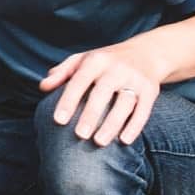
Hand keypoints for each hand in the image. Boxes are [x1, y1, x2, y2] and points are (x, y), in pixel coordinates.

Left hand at [39, 42, 164, 147]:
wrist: (147, 52)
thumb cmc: (106, 60)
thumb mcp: (83, 59)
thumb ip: (62, 72)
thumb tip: (43, 86)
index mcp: (96, 60)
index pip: (79, 81)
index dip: (68, 101)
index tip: (58, 120)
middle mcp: (117, 69)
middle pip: (103, 93)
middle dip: (91, 115)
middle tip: (79, 135)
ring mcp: (136, 79)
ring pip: (125, 104)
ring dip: (112, 124)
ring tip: (99, 142)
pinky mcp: (151, 91)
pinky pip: (144, 110)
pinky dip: (135, 126)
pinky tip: (124, 141)